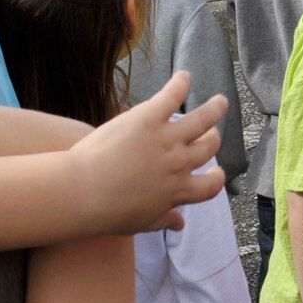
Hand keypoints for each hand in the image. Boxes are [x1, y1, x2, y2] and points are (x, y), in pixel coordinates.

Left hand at [67, 72, 227, 234]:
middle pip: (209, 148)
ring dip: (214, 109)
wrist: (81, 193)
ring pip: (202, 119)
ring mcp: (166, 139)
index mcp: (177, 191)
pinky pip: (171, 97)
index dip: (216, 178)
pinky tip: (184, 77)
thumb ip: (163, 220)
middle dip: (214, 140)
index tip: (216, 173)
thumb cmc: (106, 212)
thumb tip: (179, 225)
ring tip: (220, 102)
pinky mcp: (148, 119)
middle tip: (212, 133)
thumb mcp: (140, 223)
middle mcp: (178, 164)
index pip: (210, 186)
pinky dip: (180, 84)